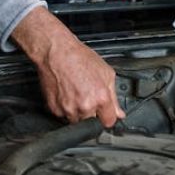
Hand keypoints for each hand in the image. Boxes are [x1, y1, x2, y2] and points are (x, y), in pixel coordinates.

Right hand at [11, 7, 125, 126]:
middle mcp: (84, 106)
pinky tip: (66, 93)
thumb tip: (119, 113)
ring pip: (76, 120)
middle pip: (91, 122)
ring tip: (75, 92)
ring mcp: (68, 109)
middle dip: (91, 112)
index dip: (107, 116)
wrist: (56, 52)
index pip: (108, 122)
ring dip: (77, 111)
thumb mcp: (106, 72)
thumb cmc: (79, 57)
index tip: (105, 113)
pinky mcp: (55, 109)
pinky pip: (63, 115)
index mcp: (100, 98)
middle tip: (87, 95)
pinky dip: (65, 108)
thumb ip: (114, 96)